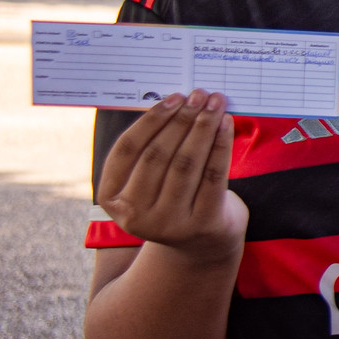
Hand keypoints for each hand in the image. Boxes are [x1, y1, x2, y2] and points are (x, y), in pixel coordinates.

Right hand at [95, 91, 247, 262]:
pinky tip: (225, 124)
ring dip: (202, 127)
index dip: (150, 120)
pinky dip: (220, 145)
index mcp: (112, 199)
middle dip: (182, 119)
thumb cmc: (172, 198)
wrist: (201, 243)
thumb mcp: (147, 181)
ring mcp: (170, 223)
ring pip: (186, 163)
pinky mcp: (203, 224)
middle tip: (199, 95)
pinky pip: (213, 175)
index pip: (127, 150)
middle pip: (159, 154)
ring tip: (214, 104)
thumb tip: (172, 101)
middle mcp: (136, 215)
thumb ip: (149, 149)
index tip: (173, 98)